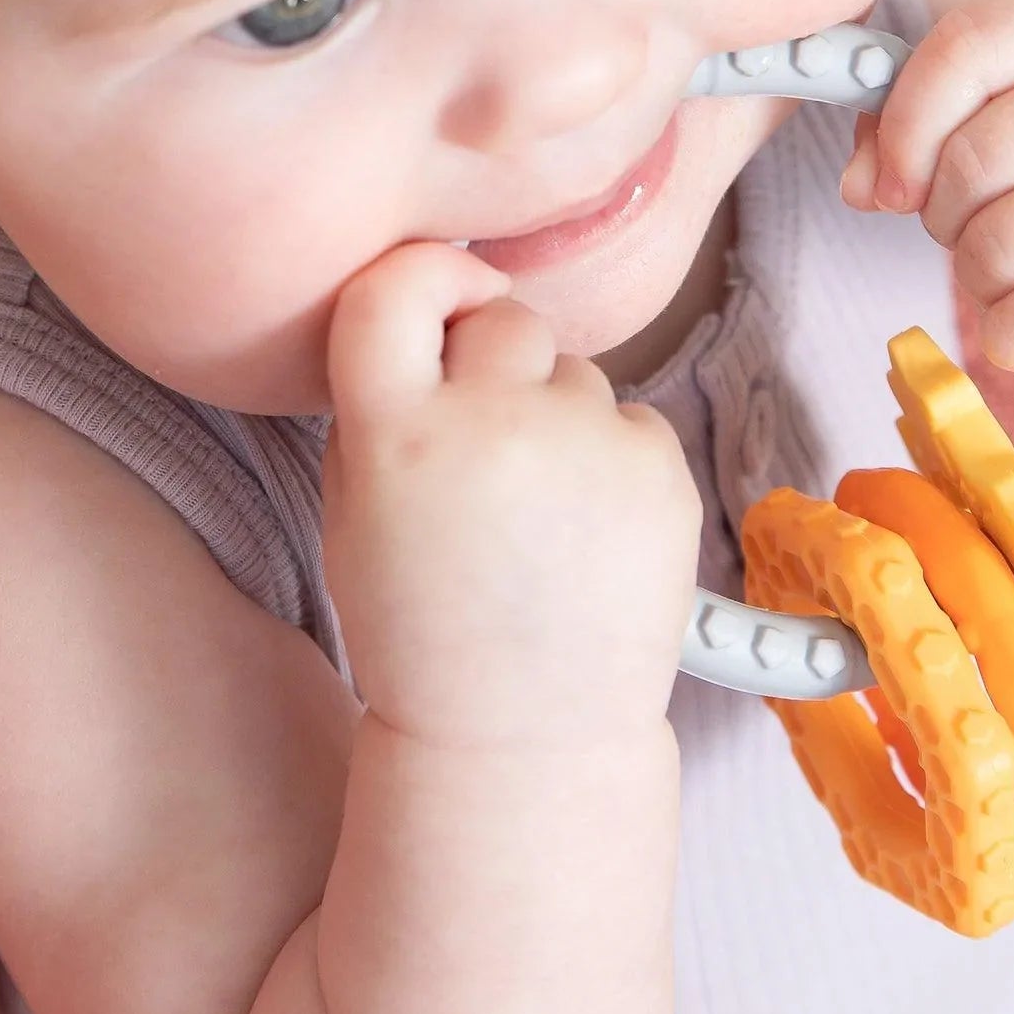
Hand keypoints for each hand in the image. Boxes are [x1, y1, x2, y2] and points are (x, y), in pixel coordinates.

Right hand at [322, 242, 701, 750]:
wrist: (520, 736)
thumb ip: (381, 409)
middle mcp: (493, 423)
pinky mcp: (659, 470)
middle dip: (498, 359)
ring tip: (542, 516)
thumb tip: (432, 319)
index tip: (444, 299)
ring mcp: (586, 444)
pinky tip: (589, 533)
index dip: (425, 277)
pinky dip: (613, 461)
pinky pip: (631, 420)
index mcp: (397, 436)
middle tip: (492, 439)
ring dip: (558, 417)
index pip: (395, 289)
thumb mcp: (354, 515)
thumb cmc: (423, 627)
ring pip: (575, 373)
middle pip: (505, 318)